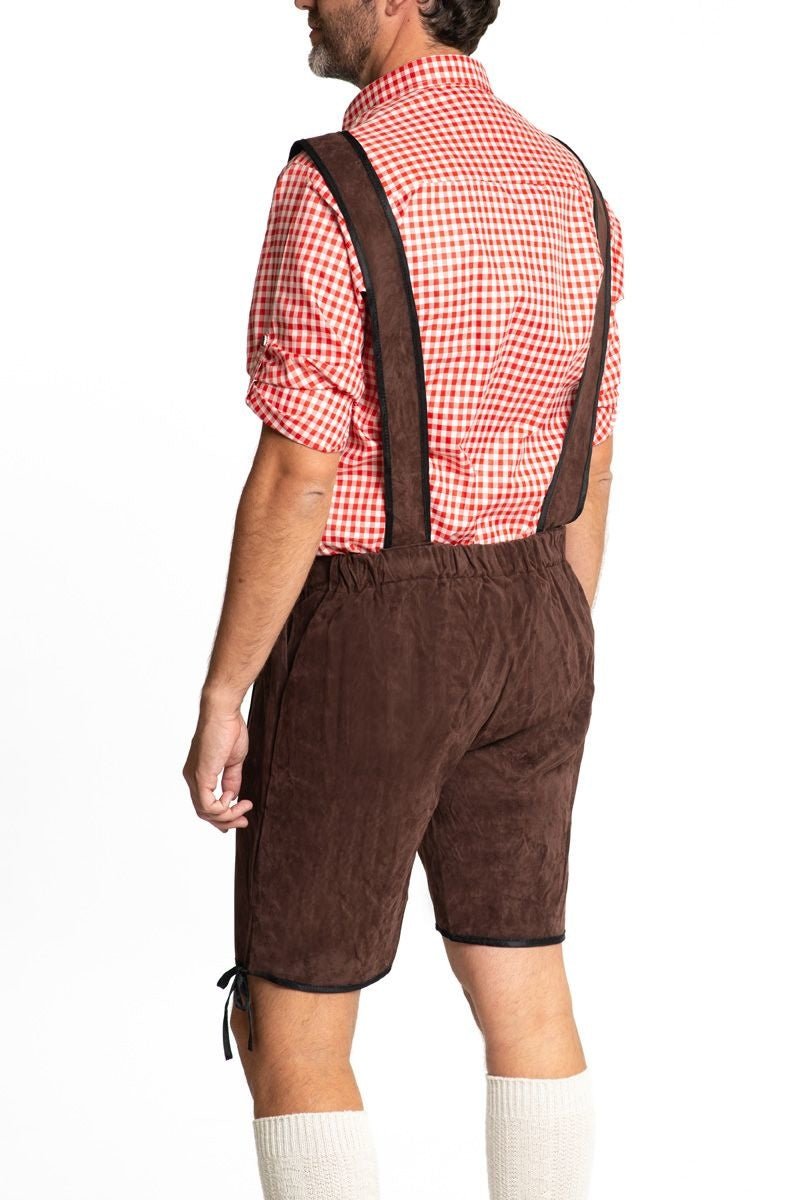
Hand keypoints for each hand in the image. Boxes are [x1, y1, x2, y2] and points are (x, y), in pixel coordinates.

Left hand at [182, 705, 253, 832]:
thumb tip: (233, 796)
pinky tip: (234, 799)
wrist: (223, 711)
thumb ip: (232, 779)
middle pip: (204, 812)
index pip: (205, 804)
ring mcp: (194, 777)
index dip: (222, 815)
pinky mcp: (200, 775)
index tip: (242, 814)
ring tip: (245, 807)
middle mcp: (192, 777)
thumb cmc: (229, 729)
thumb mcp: (233, 761)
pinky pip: (207, 805)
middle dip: (226, 820)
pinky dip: (223, 808)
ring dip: (227, 815)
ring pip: (205, 812)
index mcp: (199, 773)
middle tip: (244, 820)